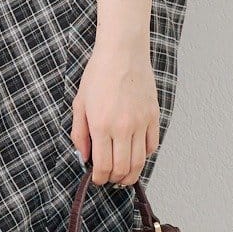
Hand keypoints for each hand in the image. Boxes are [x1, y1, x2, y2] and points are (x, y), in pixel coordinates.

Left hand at [70, 39, 159, 186]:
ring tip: (124, 176)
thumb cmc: (99, 74)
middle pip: (122, 168)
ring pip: (139, 161)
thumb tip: (83, 157)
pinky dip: (145, 156)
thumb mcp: (79, 103)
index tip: (97, 178)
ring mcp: (140, 122)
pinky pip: (152, 145)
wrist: (122, 52)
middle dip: (114, 180)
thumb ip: (79, 134)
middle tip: (110, 179)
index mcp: (100, 125)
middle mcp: (122, 127)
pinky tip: (136, 155)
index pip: (103, 165)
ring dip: (131, 174)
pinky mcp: (153, 116)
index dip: (99, 178)